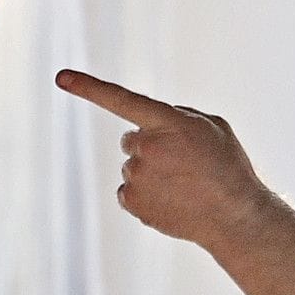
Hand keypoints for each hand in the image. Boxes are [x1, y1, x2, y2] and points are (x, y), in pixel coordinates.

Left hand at [56, 69, 276, 250]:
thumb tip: (152, 121)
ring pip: (133, 167)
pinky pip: (128, 191)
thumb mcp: (212, 127)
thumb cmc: (228, 167)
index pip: (121, 99)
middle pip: (131, 139)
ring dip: (151, 172)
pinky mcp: (131, 202)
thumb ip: (178, 116)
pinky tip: (171, 200)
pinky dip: (144, 195)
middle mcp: (146, 147)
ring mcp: (136, 176)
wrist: (233, 216)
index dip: (88, 87)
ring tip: (182, 186)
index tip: (61, 77)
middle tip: (180, 163)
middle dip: (149, 146)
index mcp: (167, 122)